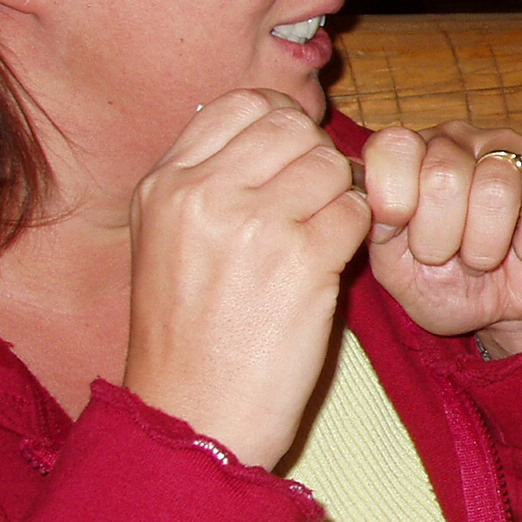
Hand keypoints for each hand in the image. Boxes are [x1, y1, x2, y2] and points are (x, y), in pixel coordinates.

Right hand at [124, 89, 370, 468]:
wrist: (190, 417)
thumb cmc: (189, 339)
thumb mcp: (168, 243)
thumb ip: (209, 185)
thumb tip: (277, 134)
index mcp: (164, 184)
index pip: (242, 104)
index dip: (283, 124)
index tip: (292, 161)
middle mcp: (202, 192)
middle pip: (293, 127)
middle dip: (318, 158)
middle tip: (316, 202)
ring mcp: (252, 222)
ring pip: (331, 165)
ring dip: (341, 198)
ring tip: (322, 238)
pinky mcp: (301, 260)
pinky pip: (355, 213)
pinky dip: (356, 236)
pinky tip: (332, 267)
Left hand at [363, 121, 521, 357]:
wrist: (512, 312)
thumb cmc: (450, 285)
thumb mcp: (397, 270)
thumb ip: (377, 232)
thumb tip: (378, 200)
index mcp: (410, 155)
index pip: (394, 147)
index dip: (394, 200)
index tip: (400, 233)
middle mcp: (458, 140)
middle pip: (443, 175)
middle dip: (442, 238)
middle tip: (450, 256)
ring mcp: (512, 148)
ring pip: (495, 190)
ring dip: (487, 247)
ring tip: (487, 256)